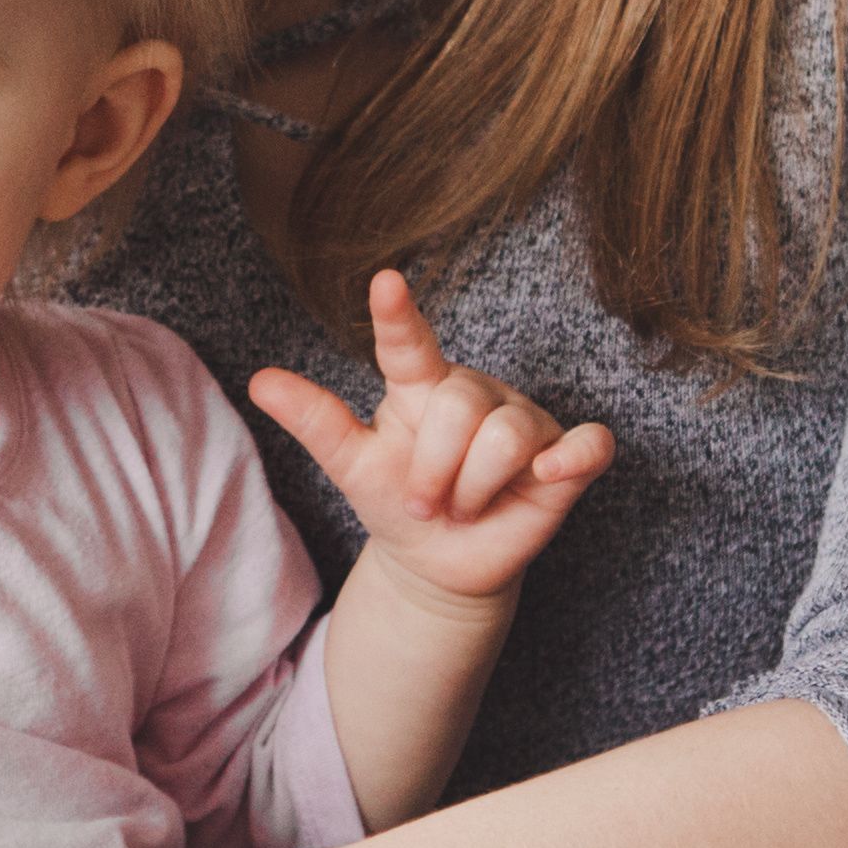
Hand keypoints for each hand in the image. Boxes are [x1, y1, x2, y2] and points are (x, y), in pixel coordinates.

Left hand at [248, 268, 612, 617]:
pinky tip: (548, 472)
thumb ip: (314, 420)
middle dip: (435, 470)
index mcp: (422, 386)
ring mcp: (526, 421)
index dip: (399, 316)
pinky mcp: (567, 458)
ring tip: (463, 507)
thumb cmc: (396, 502)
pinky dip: (573, 458)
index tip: (384, 283)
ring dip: (474, 487)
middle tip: (424, 502)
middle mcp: (477, 393)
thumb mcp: (352, 465)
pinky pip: (588, 444)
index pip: (411, 344)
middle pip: (461, 408)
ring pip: (508, 434)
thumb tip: (259, 381)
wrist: (440, 564)